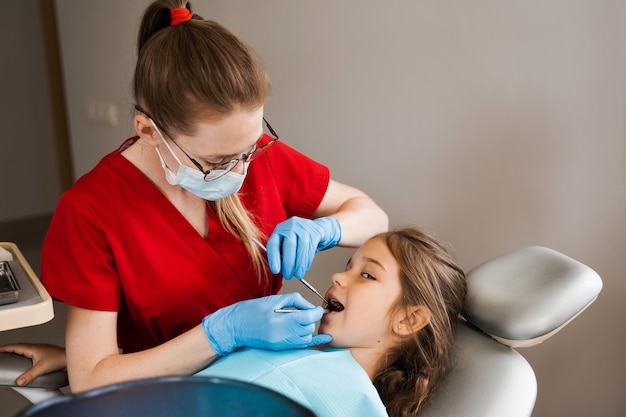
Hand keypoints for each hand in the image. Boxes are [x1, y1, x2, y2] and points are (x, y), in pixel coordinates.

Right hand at [0, 343, 66, 385]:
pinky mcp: (46, 353)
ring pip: (27, 349)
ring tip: (12, 355)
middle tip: (3, 352)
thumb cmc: (60, 359)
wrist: (72, 357)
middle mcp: (37, 347)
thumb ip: (30, 375)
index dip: (6, 348)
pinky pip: (32, 352)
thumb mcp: (42, 368)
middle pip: (20, 346)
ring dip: (19, 351)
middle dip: (11, 349)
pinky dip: (26, 354)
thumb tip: (20, 381)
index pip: (16, 346)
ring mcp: (42, 349)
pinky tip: (28, 360)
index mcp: (34, 348)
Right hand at [202, 293, 331, 355]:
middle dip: (311, 319)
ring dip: (308, 329)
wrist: (235, 326)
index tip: (317, 308)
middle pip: (308, 328)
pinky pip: (300, 345)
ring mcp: (280, 343)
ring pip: (306, 338)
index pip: (308, 318)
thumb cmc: (252, 310)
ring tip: (300, 320)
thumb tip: (310, 306)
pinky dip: (310, 340)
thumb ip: (295, 300)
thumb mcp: (274, 299)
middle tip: (305, 312)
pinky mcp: (279, 348)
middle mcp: (281, 334)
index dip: (316, 312)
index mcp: (280, 320)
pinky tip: (322, 338)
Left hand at [267, 216, 341, 278]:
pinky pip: (311, 248)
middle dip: (288, 263)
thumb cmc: (299, 240)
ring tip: (298, 275)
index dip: (273, 258)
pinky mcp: (315, 232)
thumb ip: (282, 254)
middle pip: (289, 245)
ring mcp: (303, 227)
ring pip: (302, 248)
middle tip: (288, 276)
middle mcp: (290, 226)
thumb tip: (281, 270)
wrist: (318, 229)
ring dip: (299, 265)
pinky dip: (307, 261)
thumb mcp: (287, 243)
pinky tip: (304, 268)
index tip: (275, 270)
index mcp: (280, 230)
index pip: (273, 243)